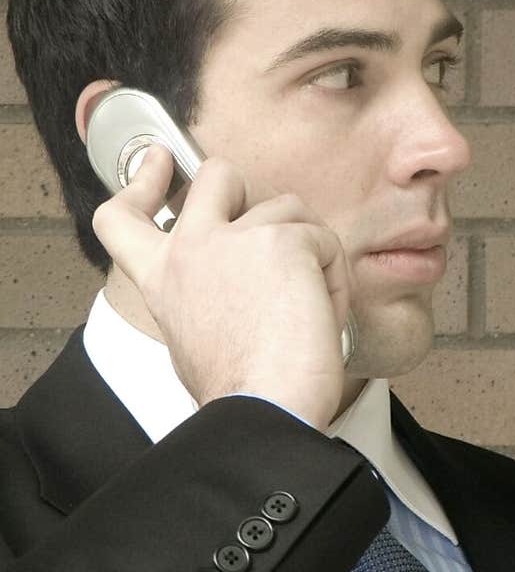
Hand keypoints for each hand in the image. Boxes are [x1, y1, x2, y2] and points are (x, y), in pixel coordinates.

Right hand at [91, 144, 352, 431]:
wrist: (267, 410)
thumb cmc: (241, 393)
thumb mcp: (194, 339)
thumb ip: (203, 296)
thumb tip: (232, 292)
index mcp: (163, 278)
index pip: (123, 216)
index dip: (140, 181)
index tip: (158, 161)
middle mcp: (190, 248)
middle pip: (217, 176)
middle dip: (248, 191)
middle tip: (272, 232)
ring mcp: (234, 238)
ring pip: (287, 210)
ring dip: (308, 252)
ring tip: (306, 310)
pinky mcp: (283, 241)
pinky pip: (324, 241)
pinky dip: (335, 278)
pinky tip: (323, 316)